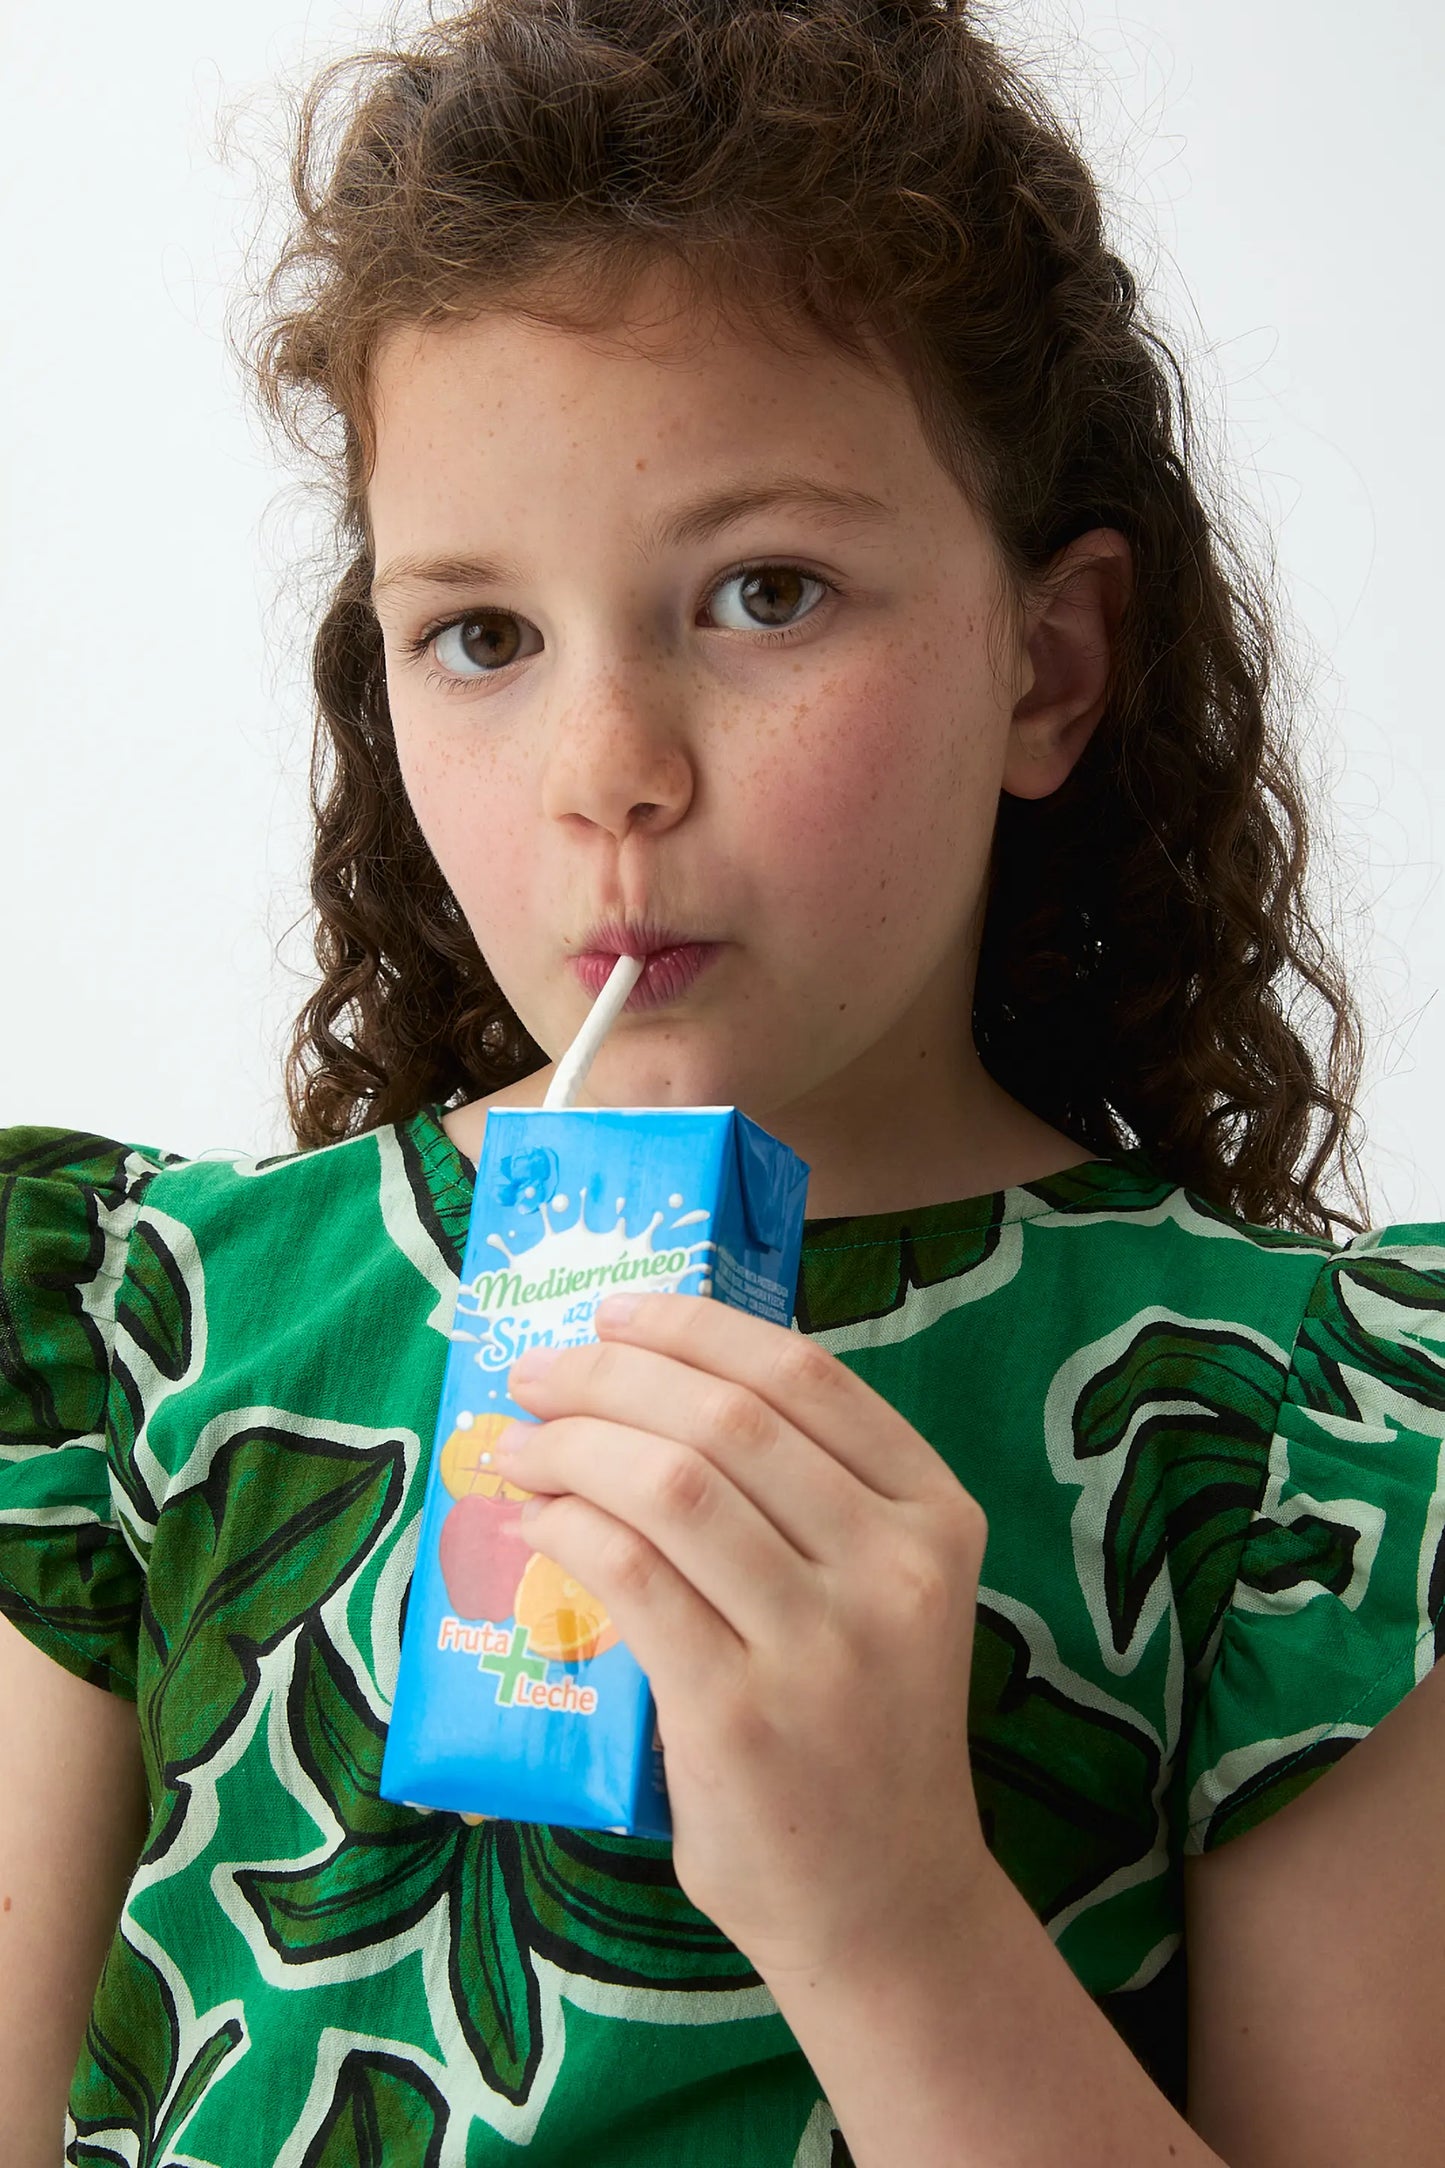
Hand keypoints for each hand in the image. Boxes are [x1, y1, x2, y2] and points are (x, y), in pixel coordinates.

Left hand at [496, 1291, 991, 1983]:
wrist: (882, 1899)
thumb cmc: (860, 1725)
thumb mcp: (884, 1590)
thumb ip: (809, 1495)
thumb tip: (649, 1382)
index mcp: (937, 1515)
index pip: (806, 1374)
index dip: (692, 1326)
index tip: (615, 1311)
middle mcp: (895, 1568)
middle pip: (727, 1417)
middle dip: (608, 1374)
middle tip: (537, 1372)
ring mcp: (822, 1645)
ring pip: (672, 1485)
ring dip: (570, 1443)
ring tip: (518, 1441)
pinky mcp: (739, 1715)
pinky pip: (630, 1575)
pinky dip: (566, 1525)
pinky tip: (535, 1518)